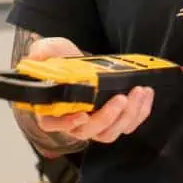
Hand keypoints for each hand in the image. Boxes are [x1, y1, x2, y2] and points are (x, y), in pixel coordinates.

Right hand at [26, 37, 154, 144]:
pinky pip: (128, 124)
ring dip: (128, 115)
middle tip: (121, 98)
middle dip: (108, 117)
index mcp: (52, 109)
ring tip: (138, 92)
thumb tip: (36, 57)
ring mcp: (95, 123)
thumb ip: (41, 53)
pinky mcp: (114, 120)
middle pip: (89, 131)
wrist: (80, 61)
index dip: (67, 124)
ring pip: (110, 132)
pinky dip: (140, 112)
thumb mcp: (48, 50)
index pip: (54, 125)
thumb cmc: (61, 60)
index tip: (81, 115)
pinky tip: (146, 94)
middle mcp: (73, 122)